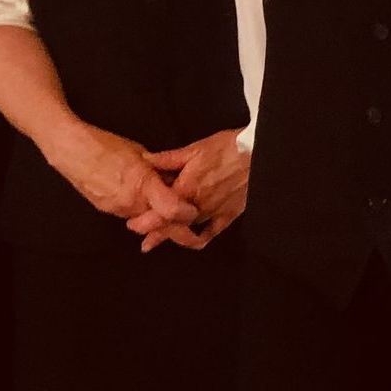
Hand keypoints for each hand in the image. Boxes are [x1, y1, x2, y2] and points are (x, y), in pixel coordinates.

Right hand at [46, 122, 197, 225]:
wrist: (71, 150)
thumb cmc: (105, 145)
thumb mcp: (140, 153)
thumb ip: (158, 171)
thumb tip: (173, 181)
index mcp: (142, 184)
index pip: (173, 211)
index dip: (187, 213)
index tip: (193, 209)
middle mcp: (131, 202)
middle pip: (160, 221)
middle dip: (173, 219)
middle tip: (182, 214)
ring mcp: (117, 209)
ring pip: (145, 220)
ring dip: (154, 213)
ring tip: (157, 197)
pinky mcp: (107, 210)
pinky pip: (130, 214)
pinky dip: (138, 209)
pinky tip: (137, 195)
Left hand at [130, 130, 249, 251]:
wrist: (257, 153)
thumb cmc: (227, 148)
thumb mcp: (194, 149)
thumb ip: (168, 159)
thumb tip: (146, 160)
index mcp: (186, 188)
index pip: (160, 213)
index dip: (144, 222)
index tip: (133, 225)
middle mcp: (198, 205)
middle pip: (172, 226)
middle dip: (156, 234)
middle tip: (145, 240)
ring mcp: (214, 212)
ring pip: (188, 231)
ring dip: (173, 237)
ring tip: (158, 242)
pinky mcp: (229, 214)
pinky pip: (212, 232)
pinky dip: (200, 238)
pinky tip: (192, 240)